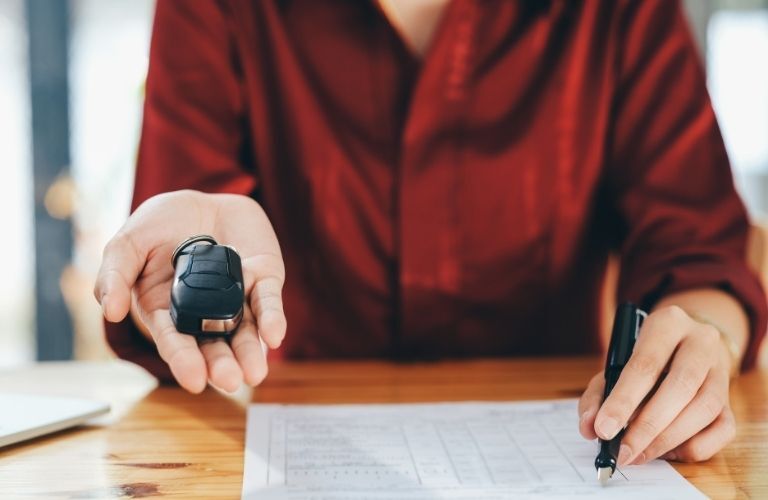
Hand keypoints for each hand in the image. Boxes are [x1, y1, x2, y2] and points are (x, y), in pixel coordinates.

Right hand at [94, 190, 285, 392]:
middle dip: (222, 363)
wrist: (199, 199)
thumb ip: (115, 275)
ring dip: (250, 351)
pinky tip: (274, 334)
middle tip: (230, 380)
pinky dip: (271, 317)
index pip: (176, 340)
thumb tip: (110, 311)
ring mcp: (236, 297)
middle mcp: (204, 312)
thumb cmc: (159, 226)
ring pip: (245, 329)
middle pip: (213, 342)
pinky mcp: (262, 278)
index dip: (184, 360)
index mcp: (167, 311)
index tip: (195, 380)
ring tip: (254, 373)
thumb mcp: (128, 244)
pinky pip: (268, 300)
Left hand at [578, 305, 734, 463]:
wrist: (684, 344)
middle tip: (624, 452)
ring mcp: (721, 369)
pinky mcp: (731, 397)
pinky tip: (667, 451)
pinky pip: (723, 428)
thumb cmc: (643, 358)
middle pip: (680, 387)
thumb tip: (590, 428)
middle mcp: (701, 341)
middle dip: (648, 427)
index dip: (623, 400)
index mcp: (667, 323)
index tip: (604, 430)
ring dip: (668, 439)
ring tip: (639, 454)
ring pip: (704, 409)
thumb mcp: (615, 365)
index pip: (646, 364)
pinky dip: (694, 446)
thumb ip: (598, 396)